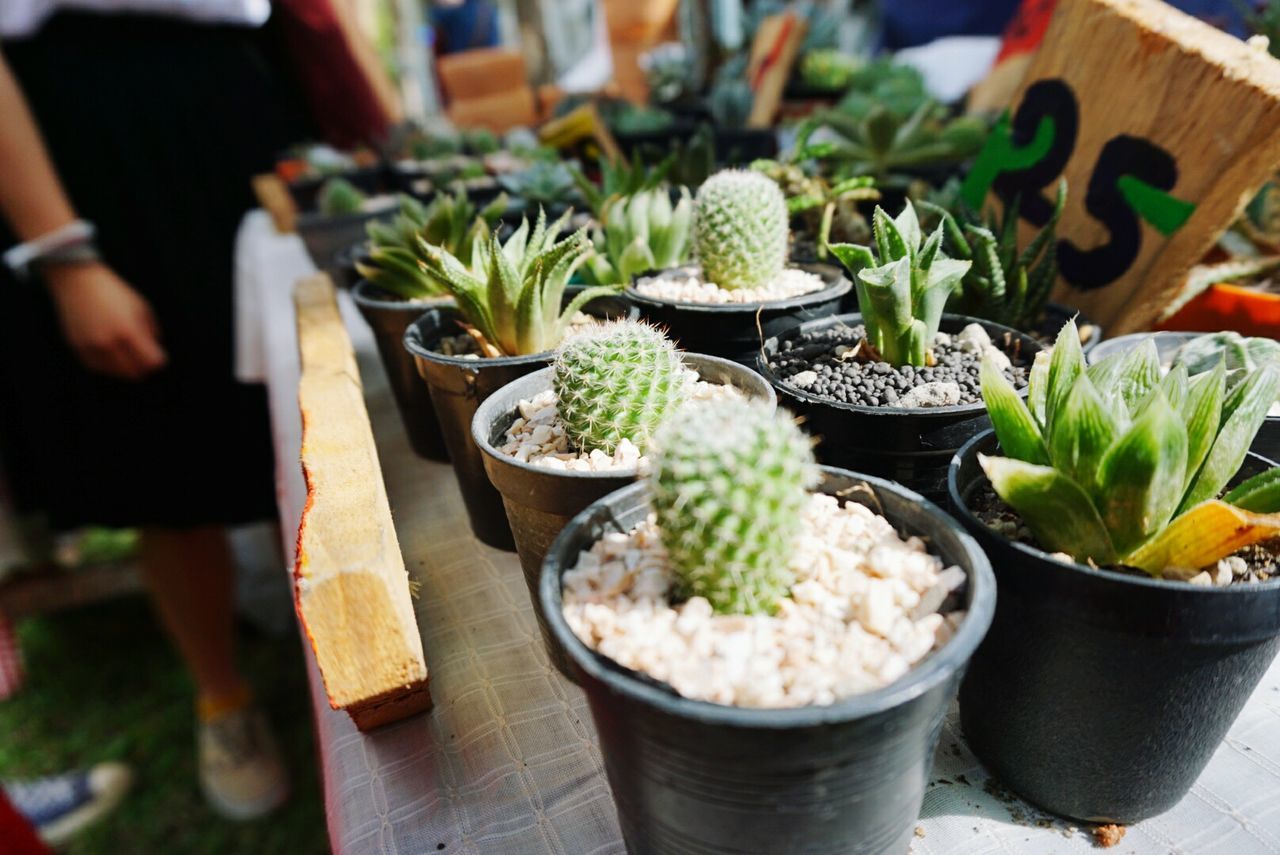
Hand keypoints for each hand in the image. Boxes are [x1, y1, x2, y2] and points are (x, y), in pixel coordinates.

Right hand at [44, 262, 167, 379]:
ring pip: (115, 373)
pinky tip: (113, 355)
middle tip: (145, 360)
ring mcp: (91, 347)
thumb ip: (151, 332)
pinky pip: (97, 367)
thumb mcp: (140, 307)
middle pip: (134, 373)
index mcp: (128, 331)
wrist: (77, 281)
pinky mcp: (77, 348)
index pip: (151, 362)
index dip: (158, 361)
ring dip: (125, 367)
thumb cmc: (114, 292)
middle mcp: (108, 342)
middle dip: (143, 368)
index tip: (159, 356)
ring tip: (128, 354)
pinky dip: (107, 365)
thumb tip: (158, 354)